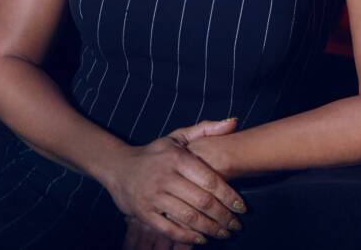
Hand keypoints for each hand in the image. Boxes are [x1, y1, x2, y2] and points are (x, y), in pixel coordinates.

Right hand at [107, 118, 245, 245]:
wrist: (118, 166)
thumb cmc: (155, 153)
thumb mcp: (178, 136)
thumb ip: (206, 129)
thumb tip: (234, 122)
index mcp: (177, 158)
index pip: (209, 180)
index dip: (229, 196)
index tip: (242, 207)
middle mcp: (166, 177)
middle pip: (202, 201)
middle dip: (223, 216)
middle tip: (237, 225)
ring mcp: (153, 196)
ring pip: (188, 217)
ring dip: (210, 228)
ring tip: (224, 233)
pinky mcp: (143, 212)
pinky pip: (168, 229)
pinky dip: (187, 237)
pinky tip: (202, 239)